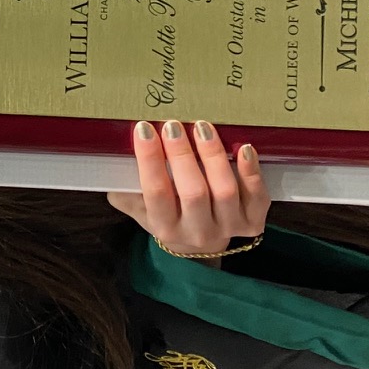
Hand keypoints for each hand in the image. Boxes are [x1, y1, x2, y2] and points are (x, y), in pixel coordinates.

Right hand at [107, 121, 267, 262]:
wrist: (200, 244)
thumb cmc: (167, 214)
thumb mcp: (139, 207)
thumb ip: (125, 188)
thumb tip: (112, 152)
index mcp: (165, 227)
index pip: (156, 193)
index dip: (150, 160)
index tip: (144, 129)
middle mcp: (197, 232)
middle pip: (193, 192)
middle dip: (182, 155)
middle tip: (173, 124)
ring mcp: (228, 228)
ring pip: (224, 192)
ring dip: (213, 156)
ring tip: (202, 127)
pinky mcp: (252, 222)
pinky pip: (257, 197)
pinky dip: (251, 172)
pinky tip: (243, 148)